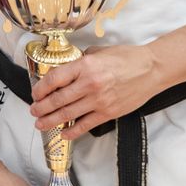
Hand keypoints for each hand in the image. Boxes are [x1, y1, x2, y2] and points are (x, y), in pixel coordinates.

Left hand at [30, 44, 160, 139]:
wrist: (151, 69)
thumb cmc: (128, 58)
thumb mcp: (100, 52)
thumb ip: (82, 61)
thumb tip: (68, 69)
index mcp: (85, 66)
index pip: (55, 79)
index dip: (40, 88)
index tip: (36, 93)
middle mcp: (89, 84)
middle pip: (57, 99)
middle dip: (41, 108)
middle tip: (34, 111)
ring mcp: (99, 100)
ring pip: (67, 114)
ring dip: (50, 121)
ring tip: (41, 123)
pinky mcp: (108, 113)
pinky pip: (85, 125)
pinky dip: (72, 131)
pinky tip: (63, 133)